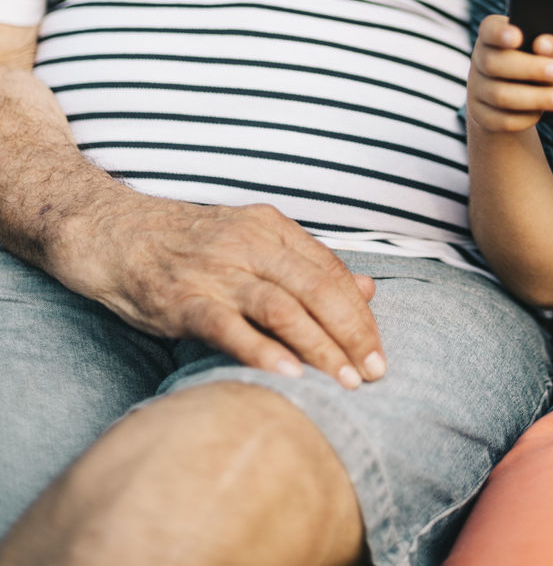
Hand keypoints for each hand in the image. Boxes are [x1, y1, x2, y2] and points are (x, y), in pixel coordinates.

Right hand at [61, 190, 385, 388]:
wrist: (114, 233)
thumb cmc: (188, 245)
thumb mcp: (252, 241)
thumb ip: (307, 266)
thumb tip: (367, 289)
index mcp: (272, 228)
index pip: (331, 272)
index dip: (360, 315)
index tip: (379, 353)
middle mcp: (250, 244)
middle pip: (317, 290)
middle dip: (352, 335)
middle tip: (375, 374)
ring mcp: (217, 271)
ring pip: (283, 308)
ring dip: (320, 348)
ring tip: (345, 382)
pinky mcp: (183, 299)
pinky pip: (229, 327)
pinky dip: (262, 351)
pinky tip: (288, 376)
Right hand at [468, 14, 552, 133]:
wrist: (513, 93)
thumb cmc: (533, 58)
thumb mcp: (535, 44)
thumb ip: (545, 39)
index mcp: (490, 36)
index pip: (488, 30)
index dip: (500, 33)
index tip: (519, 36)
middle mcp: (478, 60)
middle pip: (494, 64)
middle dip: (529, 68)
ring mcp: (476, 90)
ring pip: (500, 95)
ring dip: (536, 98)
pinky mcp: (482, 115)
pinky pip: (502, 120)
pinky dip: (528, 117)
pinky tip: (551, 113)